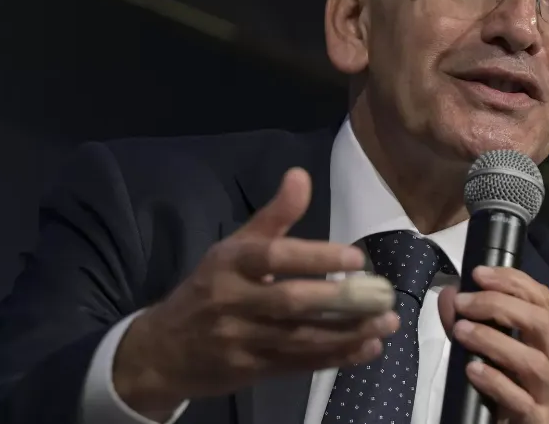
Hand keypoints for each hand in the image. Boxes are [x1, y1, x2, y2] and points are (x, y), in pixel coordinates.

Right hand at [113, 168, 398, 419]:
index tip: (356, 258)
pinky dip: (335, 357)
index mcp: (228, 263)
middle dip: (340, 300)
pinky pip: (298, 365)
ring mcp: (239, 340)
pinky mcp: (249, 372)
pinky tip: (367, 348)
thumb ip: (273, 216)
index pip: (273, 257)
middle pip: (289, 301)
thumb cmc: (209, 289)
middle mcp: (231, 300)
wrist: (163, 350)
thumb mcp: (233, 249)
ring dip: (347, 333)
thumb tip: (301, 175)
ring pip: (300, 338)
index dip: (315, 257)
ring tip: (385, 323)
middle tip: (382, 295)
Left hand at [439, 267, 548, 423]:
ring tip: (461, 332)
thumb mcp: (487, 353)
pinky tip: (472, 370)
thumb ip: (468, 323)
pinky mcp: (540, 420)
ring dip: (493, 340)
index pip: (542, 300)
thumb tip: (450, 294)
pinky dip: (495, 381)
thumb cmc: (506, 392)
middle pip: (542, 323)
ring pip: (533, 361)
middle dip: (499, 305)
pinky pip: (521, 400)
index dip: (512, 281)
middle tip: (464, 303)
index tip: (478, 273)